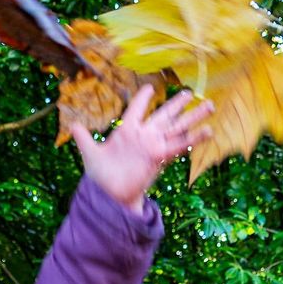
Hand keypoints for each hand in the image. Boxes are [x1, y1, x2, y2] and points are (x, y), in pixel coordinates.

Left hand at [62, 86, 213, 212]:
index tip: (150, 88)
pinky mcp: (159, 156)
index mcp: (127, 131)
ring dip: (193, 117)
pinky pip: (179, 144)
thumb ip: (84, 138)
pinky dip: (194, 138)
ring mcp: (153, 145)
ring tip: (209, 105)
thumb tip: (72, 125)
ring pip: (176, 127)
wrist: (109, 195)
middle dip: (177, 104)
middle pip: (164, 115)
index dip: (142, 98)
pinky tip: (208, 130)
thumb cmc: (101, 176)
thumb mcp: (90, 153)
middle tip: (190, 92)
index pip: (136, 109)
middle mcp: (143, 136)